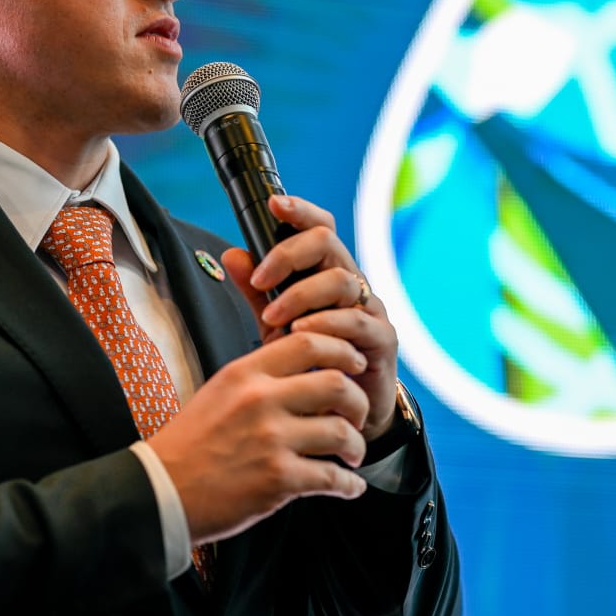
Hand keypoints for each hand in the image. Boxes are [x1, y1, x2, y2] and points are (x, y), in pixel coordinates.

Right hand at [147, 328, 370, 542]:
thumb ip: (260, 378)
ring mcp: (271, 440)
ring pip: (342, 432)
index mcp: (245, 373)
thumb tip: (306, 371)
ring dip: (356, 447)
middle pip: (338, 384)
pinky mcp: (278, 480)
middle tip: (357, 418)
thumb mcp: (218, 391)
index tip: (354, 364)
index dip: (342, 351)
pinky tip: (348, 487)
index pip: (308, 342)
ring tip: (351, 455)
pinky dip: (348, 485)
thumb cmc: (189, 443)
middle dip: (358, 403)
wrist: (162, 489)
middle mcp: (261, 400)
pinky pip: (333, 478)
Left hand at [220, 194, 399, 447]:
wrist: (343, 410)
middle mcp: (352, 281)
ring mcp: (371, 308)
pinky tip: (300, 334)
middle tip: (261, 279)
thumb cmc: (310, 358)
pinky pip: (355, 321)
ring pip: (340, 280)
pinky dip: (324, 325)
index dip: (301, 211)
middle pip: (327, 243)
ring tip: (273, 318)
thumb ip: (256, 290)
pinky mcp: (383, 339)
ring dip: (301, 296)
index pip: (320, 228)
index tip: (274, 204)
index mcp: (326, 271)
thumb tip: (232, 254)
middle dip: (289, 255)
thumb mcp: (274, 322)